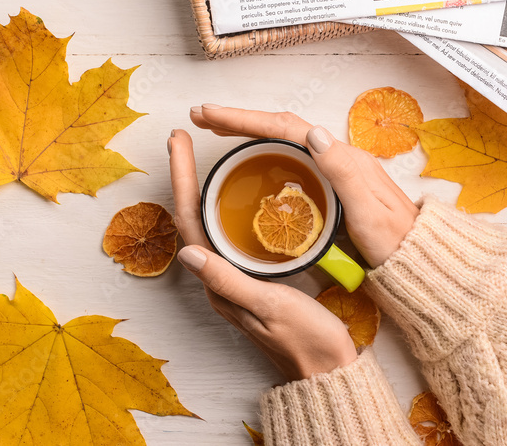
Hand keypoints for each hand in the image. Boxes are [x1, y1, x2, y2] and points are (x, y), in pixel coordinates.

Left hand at [169, 127, 356, 381]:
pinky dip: (226, 204)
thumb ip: (229, 280)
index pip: (189, 220)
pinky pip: (230, 231)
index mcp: (218, 281)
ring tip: (199, 155)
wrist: (328, 370)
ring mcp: (235, 275)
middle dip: (185, 174)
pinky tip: (237, 192)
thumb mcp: (270, 305)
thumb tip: (187, 251)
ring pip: (209, 222)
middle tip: (181, 138)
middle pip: (193, 215)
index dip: (182, 178)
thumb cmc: (305, 339)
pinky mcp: (253, 275)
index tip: (178, 142)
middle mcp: (219, 276)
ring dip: (202, 187)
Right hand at [186, 105, 418, 266]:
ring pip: (283, 140)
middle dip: (239, 119)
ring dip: (248, 131)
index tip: (210, 116)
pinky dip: (263, 150)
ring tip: (217, 131)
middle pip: (280, 126)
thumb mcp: (369, 212)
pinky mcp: (332, 184)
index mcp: (341, 157)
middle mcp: (337, 156)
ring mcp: (334, 169)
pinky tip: (251, 160)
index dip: (243, 120)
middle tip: (202, 117)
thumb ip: (343, 172)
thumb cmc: (395, 243)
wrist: (420, 260)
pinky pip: (290, 157)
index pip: (284, 127)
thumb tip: (312, 133)